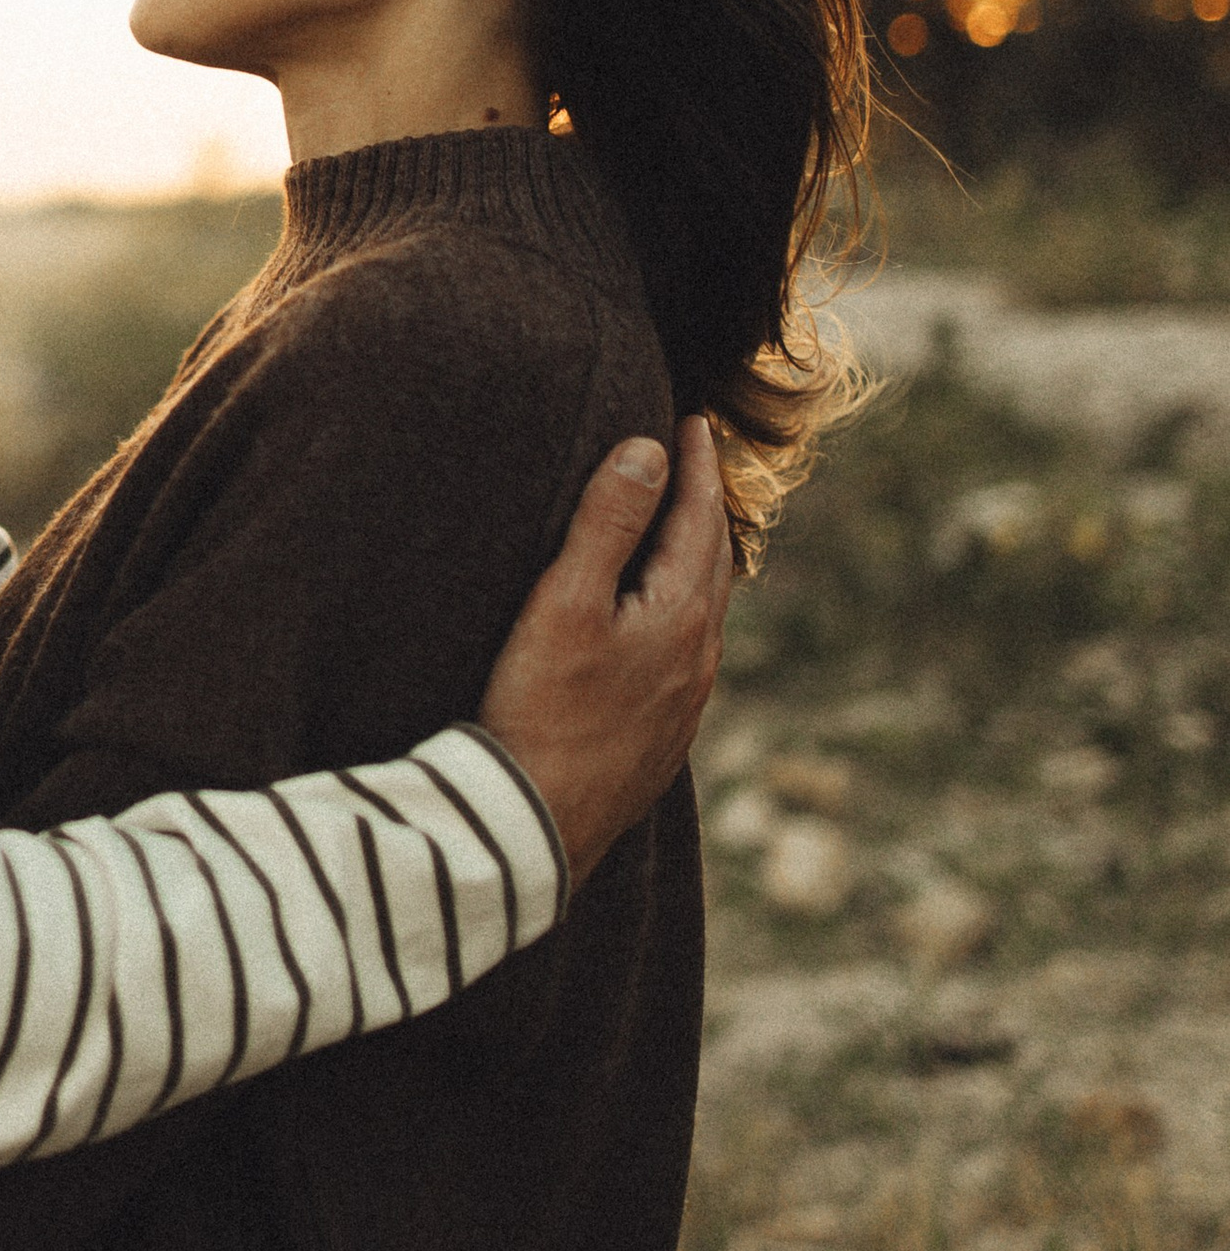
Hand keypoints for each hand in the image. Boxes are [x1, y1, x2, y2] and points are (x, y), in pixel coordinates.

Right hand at [477, 417, 730, 887]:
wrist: (536, 829)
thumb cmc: (541, 709)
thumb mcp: (564, 602)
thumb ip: (607, 522)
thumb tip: (649, 449)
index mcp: (682, 616)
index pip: (700, 520)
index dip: (696, 466)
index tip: (692, 421)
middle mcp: (699, 660)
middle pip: (714, 564)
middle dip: (705, 507)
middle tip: (694, 461)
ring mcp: (684, 705)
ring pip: (704, 613)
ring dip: (697, 562)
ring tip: (680, 532)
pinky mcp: (661, 740)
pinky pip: (687, 655)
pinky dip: (681, 613)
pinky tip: (657, 626)